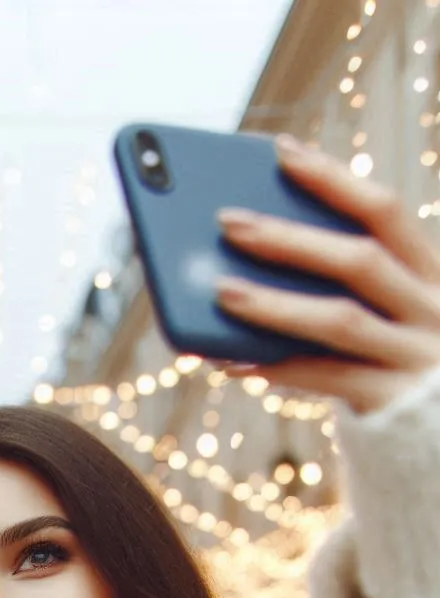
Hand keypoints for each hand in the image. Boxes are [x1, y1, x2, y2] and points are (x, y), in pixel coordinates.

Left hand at [214, 136, 439, 413]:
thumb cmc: (401, 360)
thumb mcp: (394, 310)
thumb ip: (349, 284)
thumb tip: (260, 245)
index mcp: (433, 272)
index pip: (385, 211)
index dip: (334, 179)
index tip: (280, 150)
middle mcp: (432, 310)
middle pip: (360, 260)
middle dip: (290, 237)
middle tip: (226, 220)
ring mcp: (416, 358)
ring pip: (340, 321)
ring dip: (275, 304)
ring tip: (220, 291)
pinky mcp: (394, 405)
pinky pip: (328, 379)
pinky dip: (279, 367)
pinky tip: (233, 361)